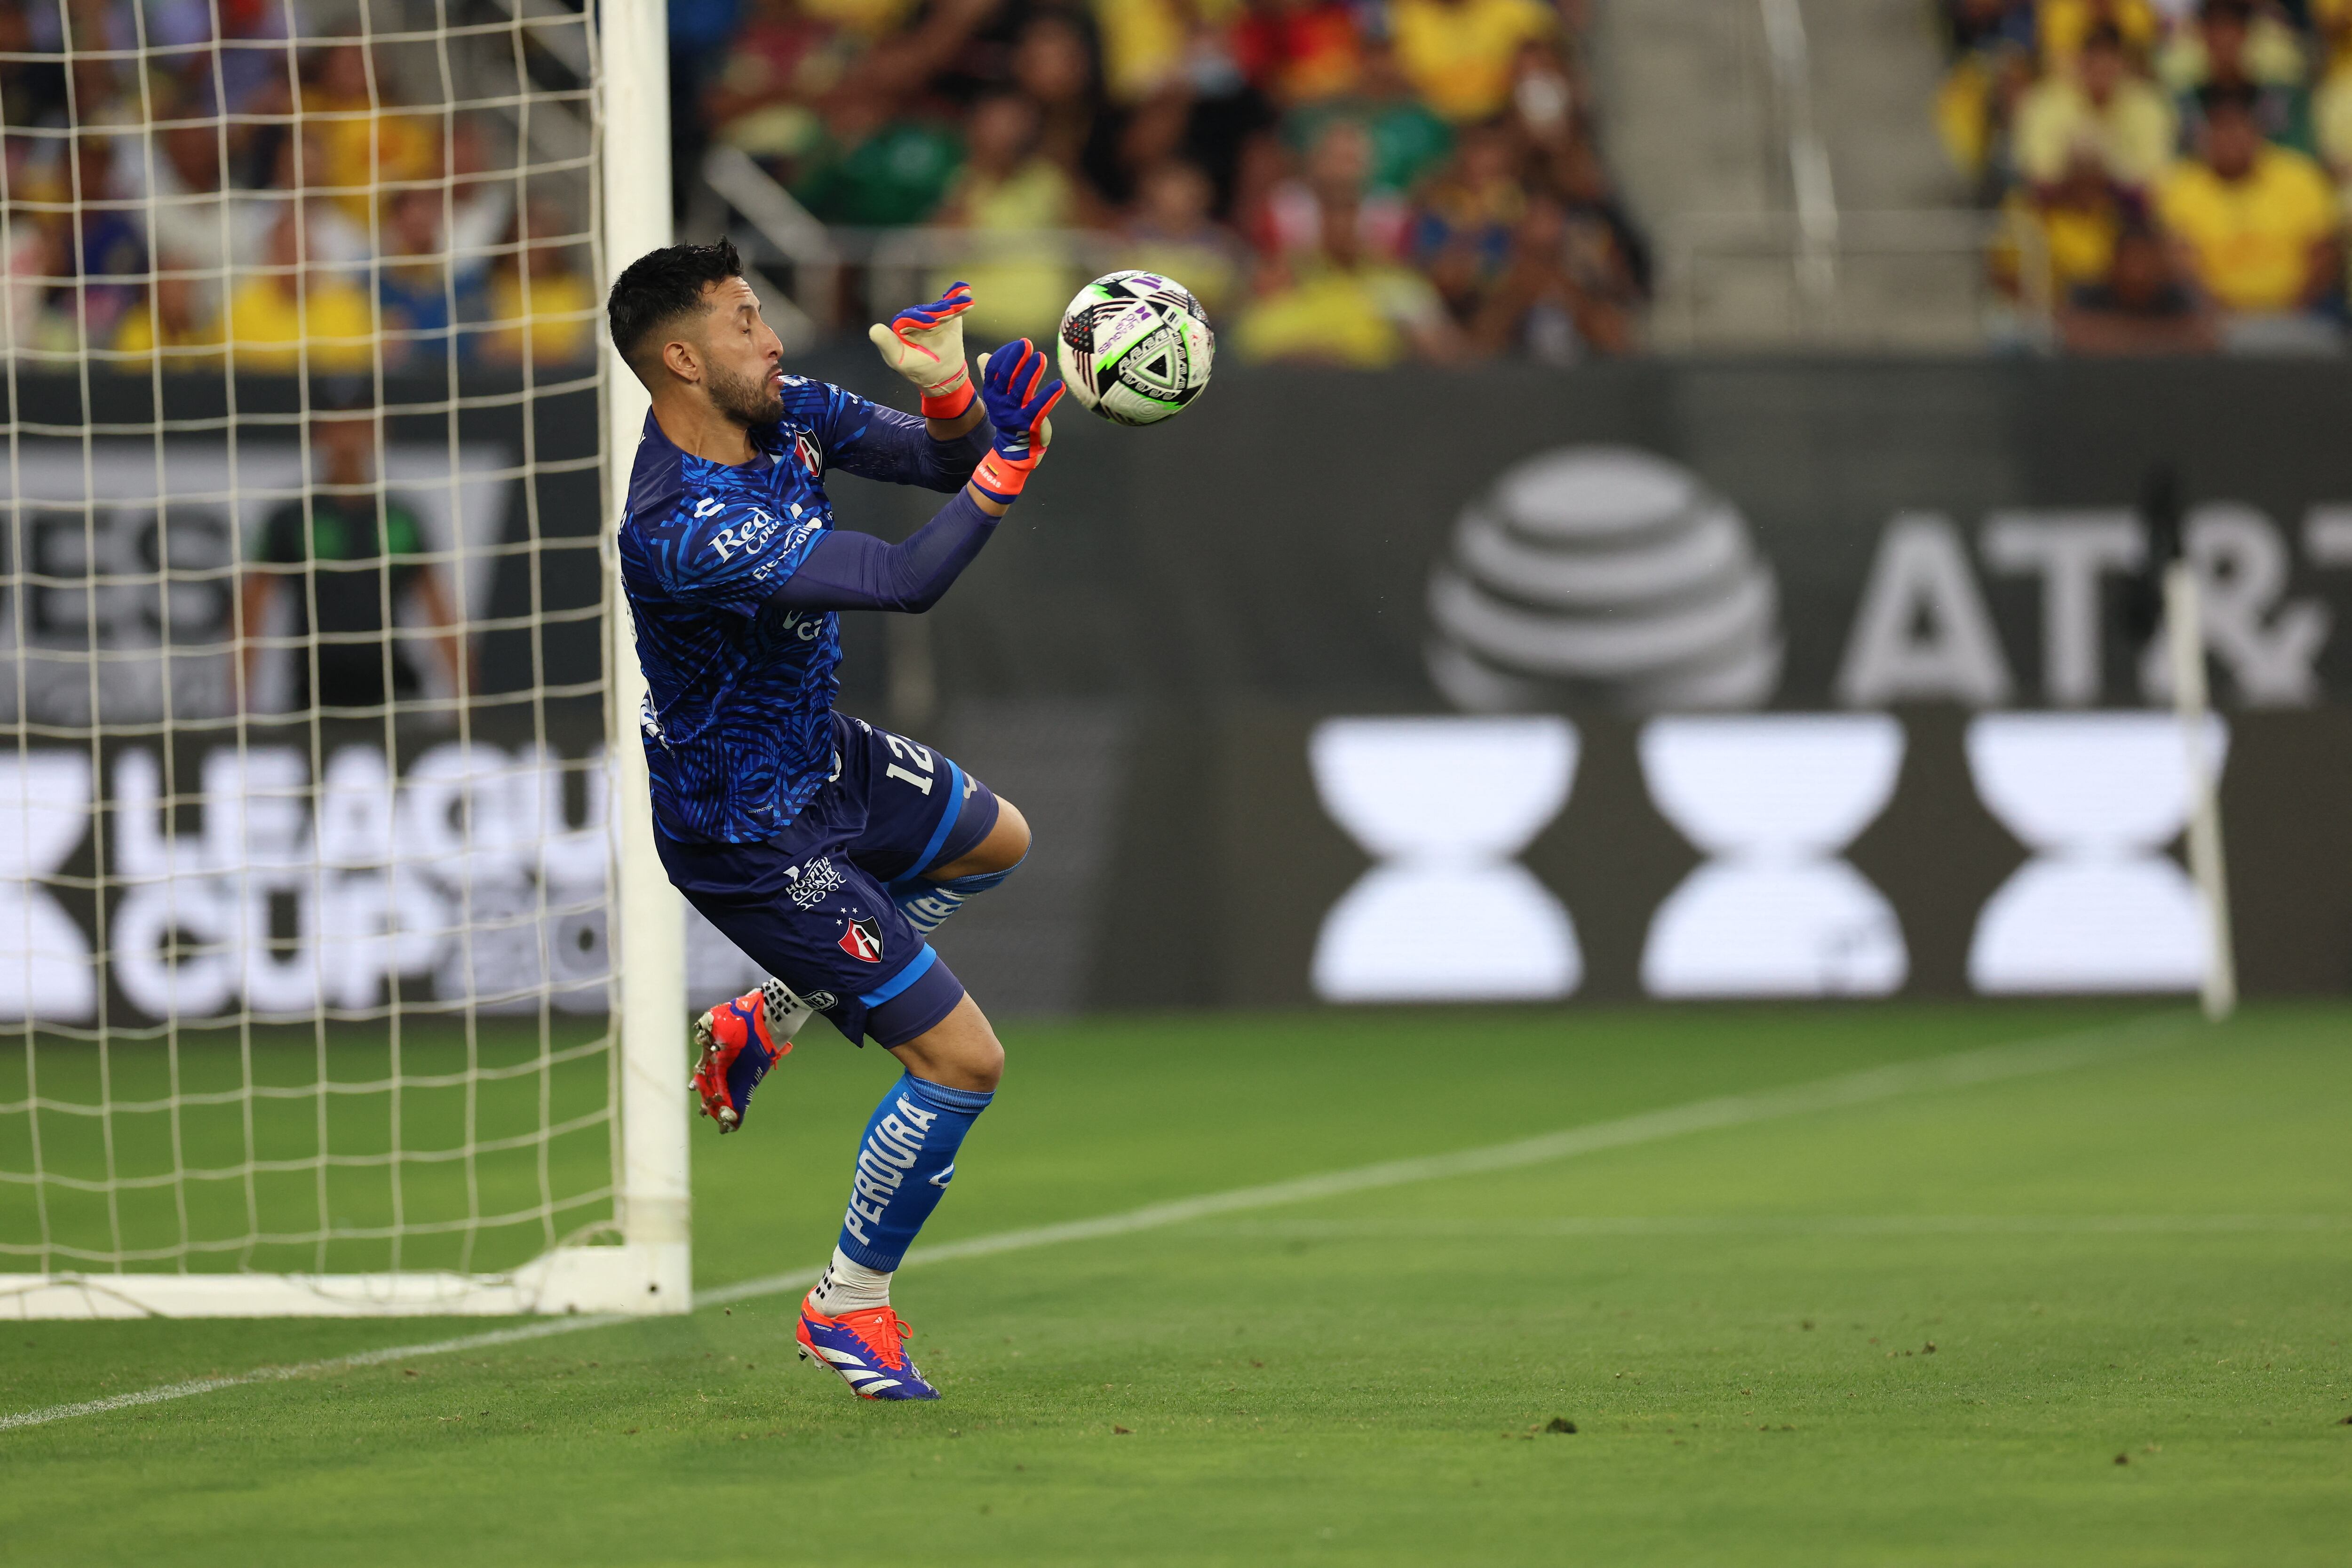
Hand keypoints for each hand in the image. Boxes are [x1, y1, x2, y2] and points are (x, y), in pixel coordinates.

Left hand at [868, 282, 974, 418]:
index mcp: (905, 324)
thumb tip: (874, 329)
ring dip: (952, 306)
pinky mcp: (951, 320)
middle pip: (930, 311)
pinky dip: (960, 301)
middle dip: (939, 313)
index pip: (912, 317)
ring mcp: (937, 318)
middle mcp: (920, 318)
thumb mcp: (898, 359)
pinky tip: (964, 292)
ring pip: (944, 308)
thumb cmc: (916, 369)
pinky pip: (955, 309)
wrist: (942, 376)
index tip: (929, 324)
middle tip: (945, 319)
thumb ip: (887, 344)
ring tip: (958, 307)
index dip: (920, 320)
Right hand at [970, 339, 1063, 504]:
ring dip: (1032, 373)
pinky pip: (1040, 408)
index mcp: (992, 393)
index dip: (1006, 355)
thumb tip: (985, 356)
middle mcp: (1000, 402)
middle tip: (1027, 344)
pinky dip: (1050, 396)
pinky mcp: (1029, 424)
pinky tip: (1059, 385)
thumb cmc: (1010, 416)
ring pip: (1022, 390)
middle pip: (1006, 378)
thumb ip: (993, 376)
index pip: (994, 370)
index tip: (1018, 344)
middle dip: (1017, 359)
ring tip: (1041, 357)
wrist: (1014, 449)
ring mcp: (1014, 414)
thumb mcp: (999, 396)